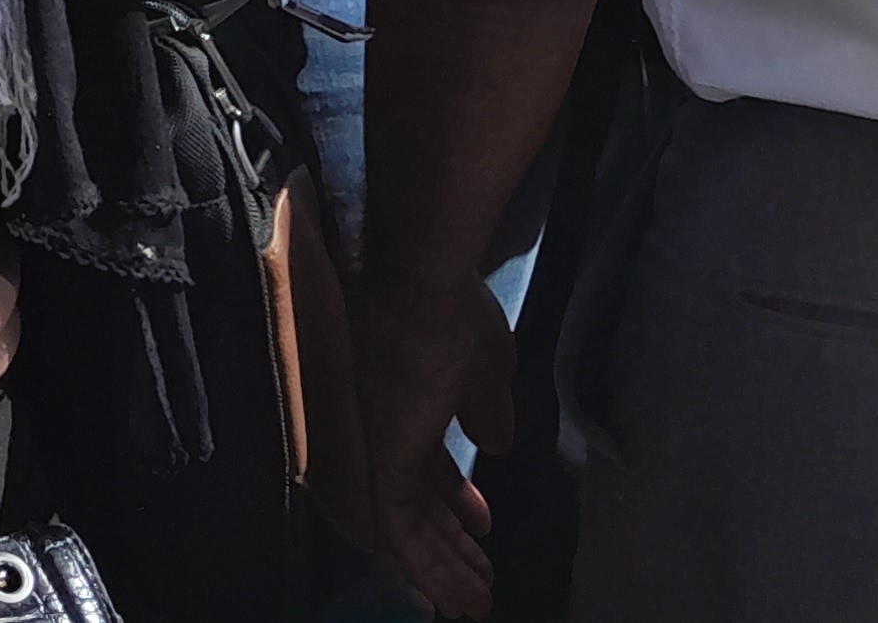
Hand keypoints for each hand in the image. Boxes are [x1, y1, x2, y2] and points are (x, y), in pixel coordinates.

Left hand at [351, 266, 512, 617]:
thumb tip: (496, 443)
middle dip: (452, 545)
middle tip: (480, 580)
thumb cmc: (455, 316)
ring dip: (444, 567)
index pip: (429, 465)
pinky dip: (425, 565)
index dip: (456, 499)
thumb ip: (488, 410)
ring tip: (474, 602)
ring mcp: (383, 446)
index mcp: (415, 405)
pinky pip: (397, 528)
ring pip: (409, 525)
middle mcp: (392, 430)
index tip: (482, 525)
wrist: (424, 286)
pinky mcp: (381, 460)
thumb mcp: (486, 370)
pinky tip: (448, 593)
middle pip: (421, 502)